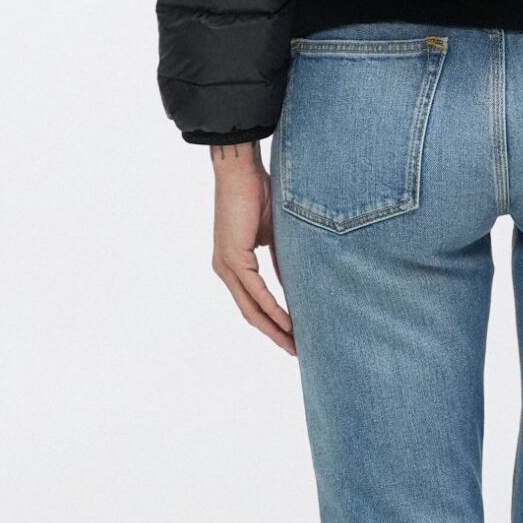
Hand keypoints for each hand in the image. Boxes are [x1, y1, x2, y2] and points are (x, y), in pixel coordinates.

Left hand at [210, 144, 294, 354]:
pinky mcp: (233, 258)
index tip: (292, 336)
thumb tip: (296, 284)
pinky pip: (255, 291)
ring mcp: (227, 265)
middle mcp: (226, 269)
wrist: (241, 171)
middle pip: (250, 312)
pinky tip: (288, 321)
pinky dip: (272, 308)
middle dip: (273, 333)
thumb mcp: (275, 236)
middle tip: (295, 350)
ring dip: (274, 327)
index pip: (252, 302)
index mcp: (233, 264)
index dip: (271, 322)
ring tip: (294, 343)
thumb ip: (281, 262)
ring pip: (251, 307)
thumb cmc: (258, 194)